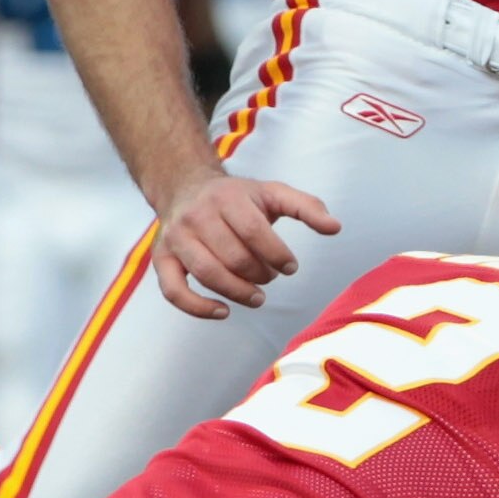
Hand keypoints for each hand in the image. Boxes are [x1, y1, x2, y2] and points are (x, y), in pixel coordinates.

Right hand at [150, 168, 341, 319]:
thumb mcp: (272, 192)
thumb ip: (306, 207)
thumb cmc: (236, 197)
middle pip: (233, 256)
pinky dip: (197, 308)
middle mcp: (197, 215)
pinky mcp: (162, 257)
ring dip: (238, 292)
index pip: (254, 231)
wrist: (184, 186)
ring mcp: (176, 237)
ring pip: (207, 274)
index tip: (290, 267)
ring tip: (257, 296)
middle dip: (260, 274)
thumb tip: (336, 227)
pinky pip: (174, 291)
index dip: (276, 254)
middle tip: (270, 277)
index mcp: (227, 197)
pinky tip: (223, 311)